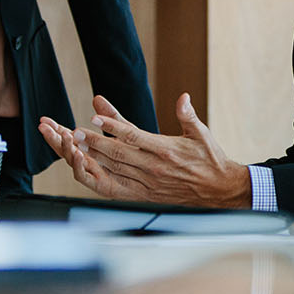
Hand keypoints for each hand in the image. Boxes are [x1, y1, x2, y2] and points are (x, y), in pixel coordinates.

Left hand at [40, 92, 251, 206]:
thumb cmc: (209, 160)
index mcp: (166, 150)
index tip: (96, 118)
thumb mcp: (202, 133)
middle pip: (118, 154)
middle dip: (94, 142)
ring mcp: (147, 183)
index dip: (113, 127)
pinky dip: (100, 178)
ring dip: (92, 158)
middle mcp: (154, 168)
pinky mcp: (144, 194)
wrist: (218, 190)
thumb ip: (188, 115)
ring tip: (74, 147)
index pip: (134, 137)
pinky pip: (117, 187)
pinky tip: (86, 170)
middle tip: (74, 132)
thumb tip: (183, 98)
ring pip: (114, 169)